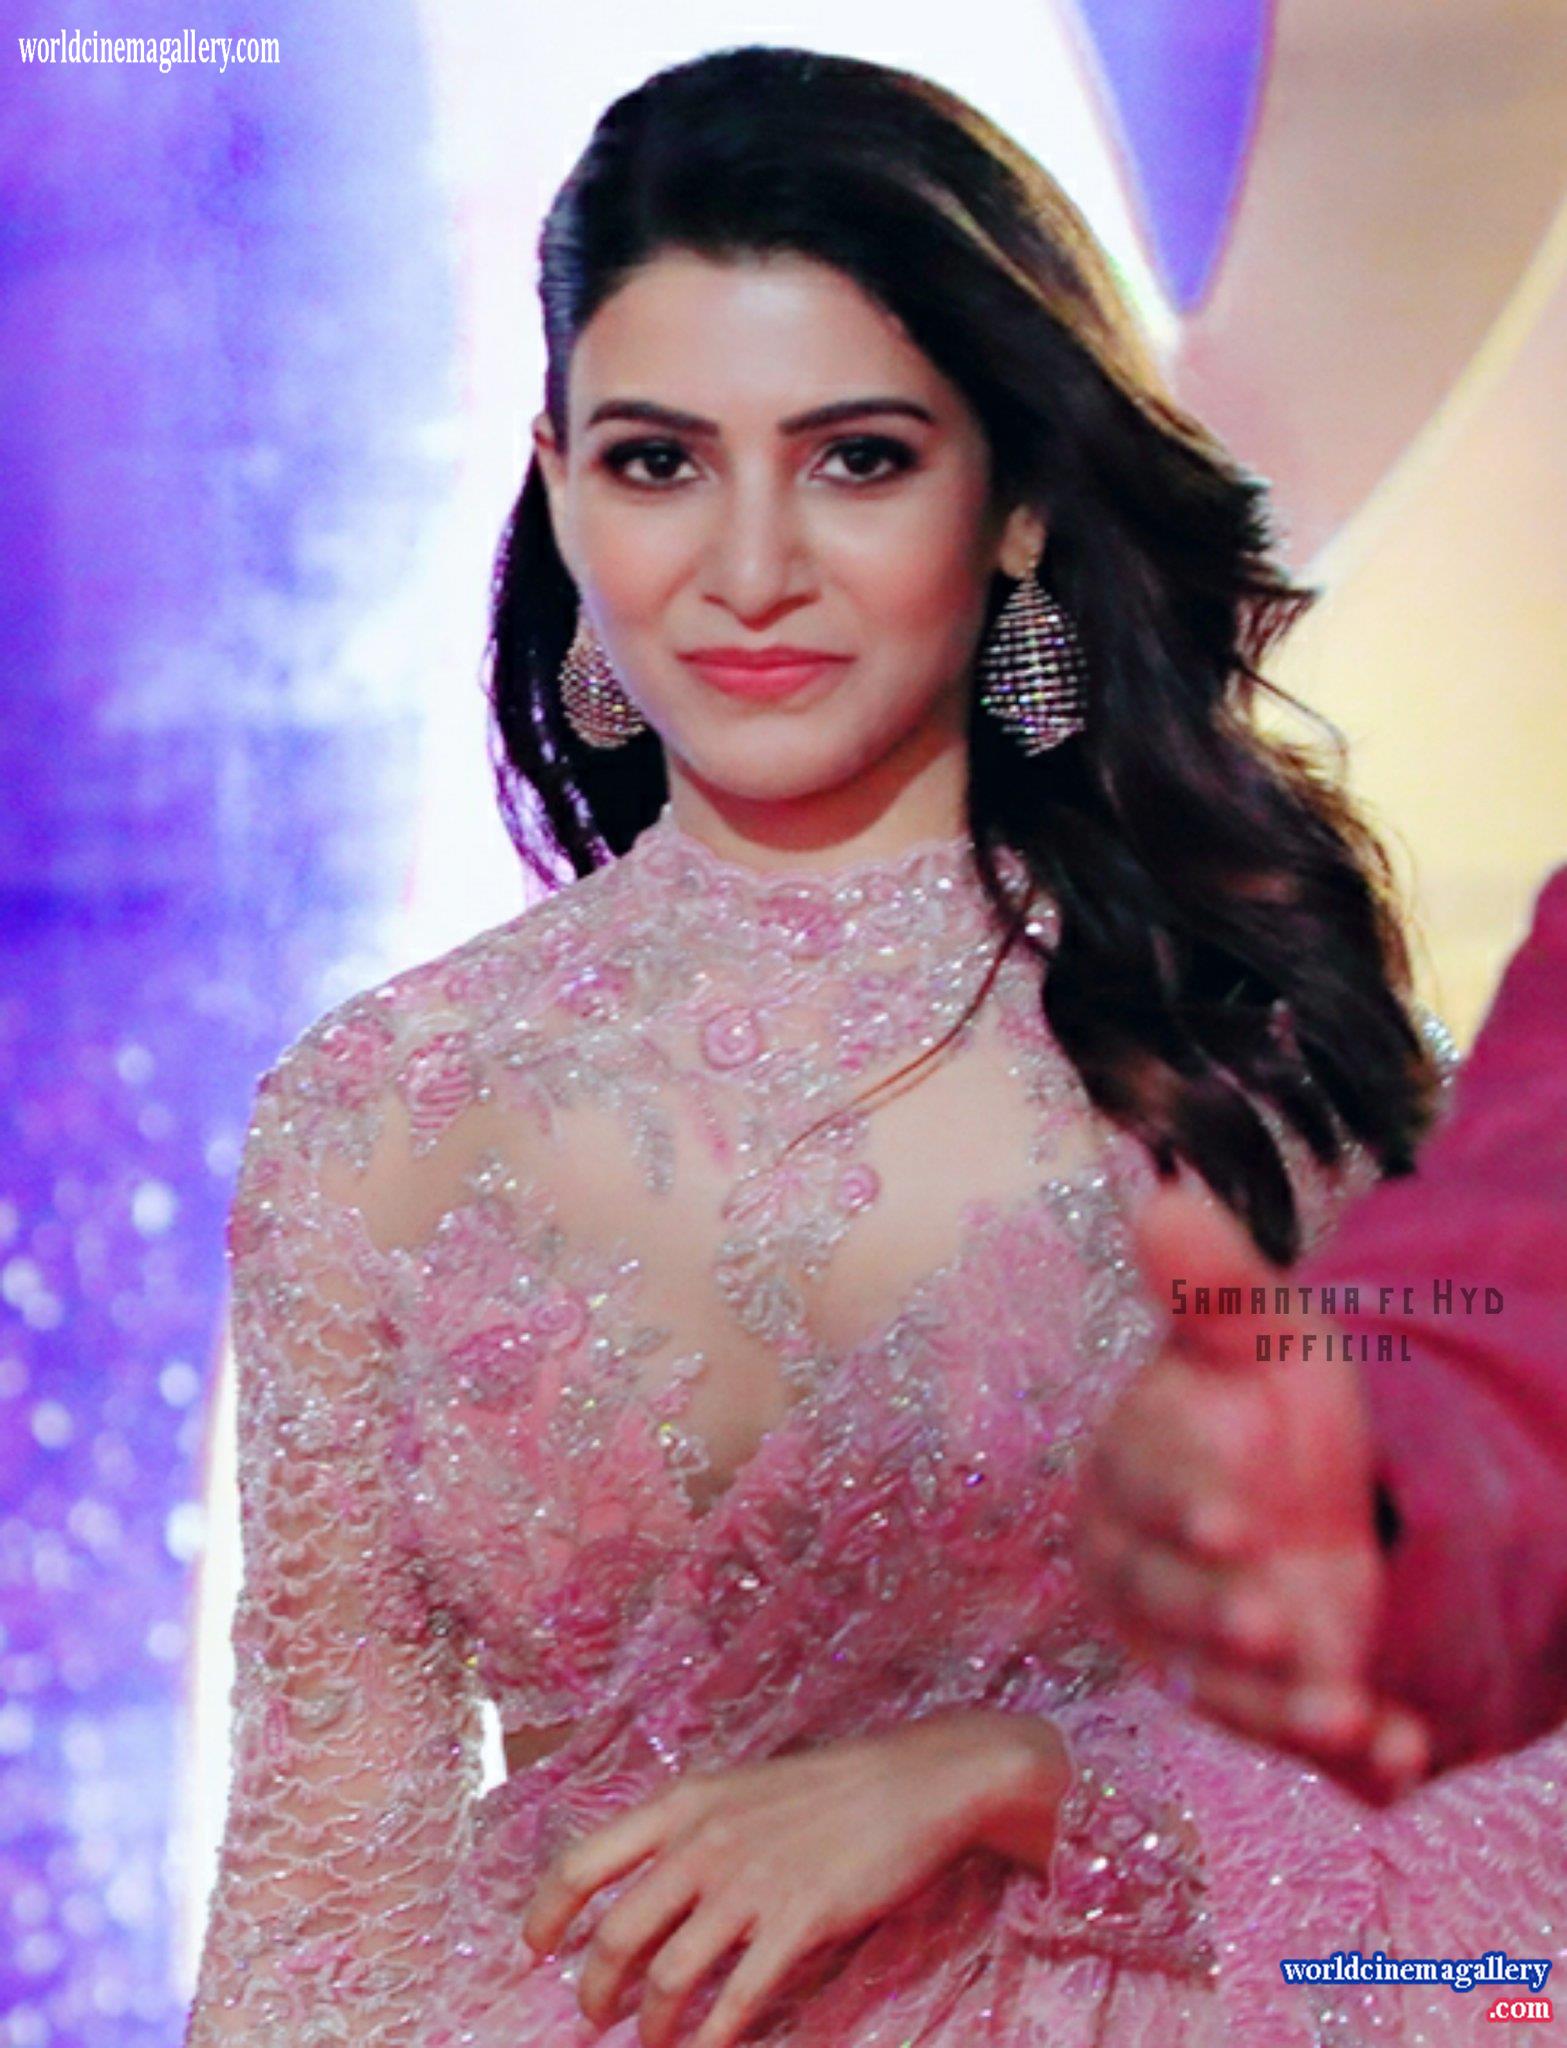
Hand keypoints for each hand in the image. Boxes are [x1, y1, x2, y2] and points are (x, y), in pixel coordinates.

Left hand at [520, 1707, 1066, 2046]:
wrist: (909, 1782)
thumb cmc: (821, 1789)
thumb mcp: (735, 1788)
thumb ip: (684, 1830)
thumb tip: (637, 1884)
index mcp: (682, 1803)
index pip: (583, 1862)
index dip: (545, 1914)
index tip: (532, 1950)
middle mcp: (703, 1842)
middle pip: (617, 1933)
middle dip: (594, 1989)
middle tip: (594, 2016)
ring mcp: (748, 1884)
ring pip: (668, 1975)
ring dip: (650, 2023)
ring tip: (650, 2041)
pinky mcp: (796, 1922)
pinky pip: (736, 1999)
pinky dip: (712, 2038)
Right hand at [1074, 1181, 1431, 1801]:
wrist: (1320, 1491)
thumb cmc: (1263, 1399)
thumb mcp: (1261, 1333)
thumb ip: (1212, 1281)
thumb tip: (1160, 1194)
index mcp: (1128, 1476)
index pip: (1140, 1493)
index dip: (1184, 1508)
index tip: (1232, 1520)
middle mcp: (1150, 1576)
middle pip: (1166, 1606)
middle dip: (1216, 1621)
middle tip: (1271, 1628)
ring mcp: (1205, 1653)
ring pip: (1224, 1696)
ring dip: (1281, 1714)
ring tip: (1354, 1719)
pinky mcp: (1266, 1708)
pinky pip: (1295, 1746)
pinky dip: (1346, 1763)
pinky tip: (1400, 1759)